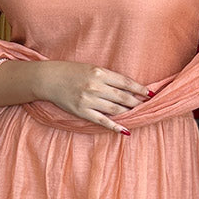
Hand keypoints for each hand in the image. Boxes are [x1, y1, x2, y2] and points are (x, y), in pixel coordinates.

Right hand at [31, 61, 149, 132]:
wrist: (49, 79)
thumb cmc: (71, 72)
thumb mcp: (91, 68)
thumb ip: (107, 77)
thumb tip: (126, 88)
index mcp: (99, 73)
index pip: (125, 82)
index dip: (139, 89)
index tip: (149, 94)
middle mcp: (95, 86)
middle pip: (123, 97)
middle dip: (137, 102)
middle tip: (147, 106)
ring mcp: (89, 100)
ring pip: (115, 109)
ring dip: (129, 112)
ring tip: (138, 115)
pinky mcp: (82, 112)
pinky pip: (102, 121)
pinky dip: (115, 126)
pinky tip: (125, 130)